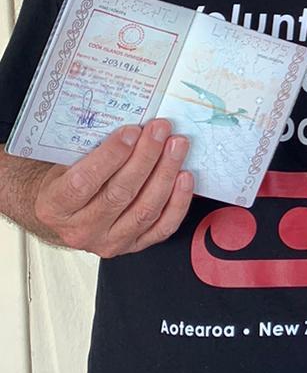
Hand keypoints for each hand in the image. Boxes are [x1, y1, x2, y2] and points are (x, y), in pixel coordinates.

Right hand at [32, 120, 192, 256]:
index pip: (83, 182)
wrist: (67, 212)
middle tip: (161, 131)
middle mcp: (81, 230)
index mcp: (56, 206)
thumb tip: (129, 126)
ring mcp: (109, 242)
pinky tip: (184, 177)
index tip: (132, 131)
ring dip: (165, 174)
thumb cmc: (67, 181)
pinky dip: (178, 202)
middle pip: (120, 194)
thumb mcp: (65, 163)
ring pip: (144, 210)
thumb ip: (90, 149)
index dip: (111, 155)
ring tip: (176, 147)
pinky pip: (163, 227)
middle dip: (145, 157)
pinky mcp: (134, 246)